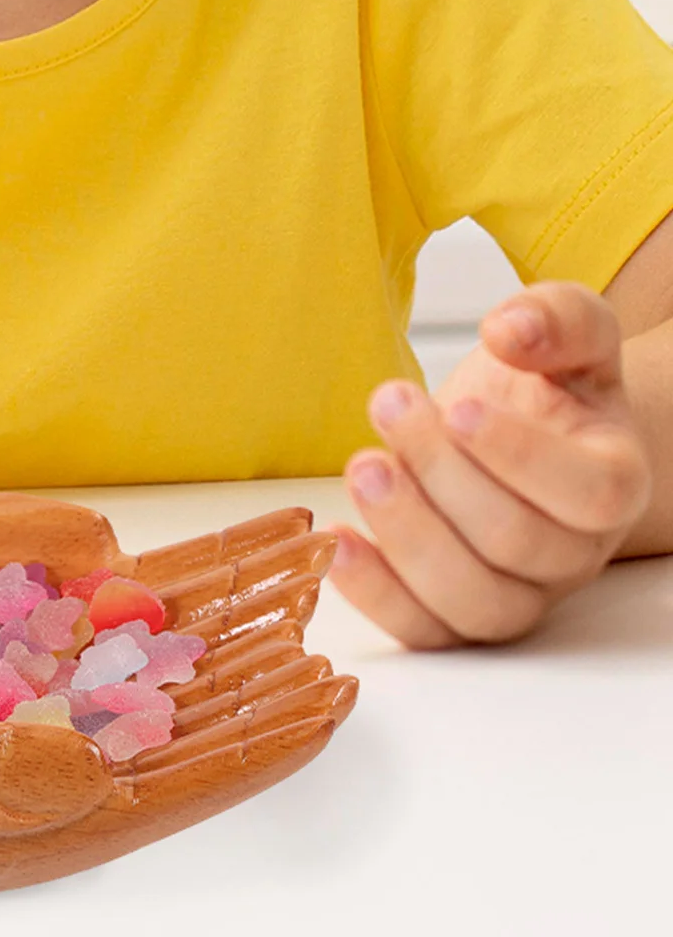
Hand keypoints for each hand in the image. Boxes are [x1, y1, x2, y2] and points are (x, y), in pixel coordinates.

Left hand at [329, 280, 653, 647]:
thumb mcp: (567, 333)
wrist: (519, 430)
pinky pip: (424, 631)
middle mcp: (572, 552)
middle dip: (441, 473)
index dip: (521, 457)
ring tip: (362, 465)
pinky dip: (375, 595)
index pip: (588, 494)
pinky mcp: (458, 613)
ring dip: (406, 534)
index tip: (460, 407)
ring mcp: (518, 592)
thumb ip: (556, 318)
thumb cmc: (546, 387)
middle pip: (516, 541)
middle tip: (389, 403)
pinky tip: (337, 542)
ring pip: (473, 600)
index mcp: (613, 482)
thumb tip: (511, 329)